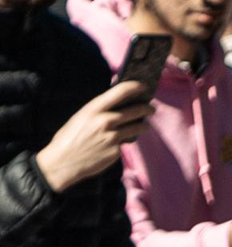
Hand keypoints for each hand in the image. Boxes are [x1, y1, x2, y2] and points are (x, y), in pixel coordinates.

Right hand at [35, 79, 151, 193]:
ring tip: (146, 125)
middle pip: (134, 111)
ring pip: (135, 128)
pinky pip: (124, 143)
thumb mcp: (82, 116)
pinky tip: (121, 141)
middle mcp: (106, 121)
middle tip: (152, 108)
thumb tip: (114, 102)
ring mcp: (112, 137)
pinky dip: (124, 141)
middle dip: (146, 108)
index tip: (143, 86)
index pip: (120, 92)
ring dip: (143, 125)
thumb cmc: (70, 136)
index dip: (134, 87)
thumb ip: (98, 110)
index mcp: (94, 108)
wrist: (64, 161)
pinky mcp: (116, 151)